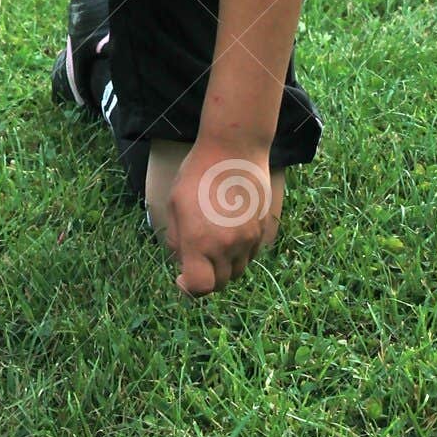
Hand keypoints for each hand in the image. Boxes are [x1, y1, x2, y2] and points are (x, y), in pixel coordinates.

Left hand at [164, 137, 273, 297]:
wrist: (234, 149)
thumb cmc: (198, 173)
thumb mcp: (175, 204)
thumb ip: (176, 238)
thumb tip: (182, 259)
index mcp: (199, 243)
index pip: (199, 287)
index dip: (189, 287)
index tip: (182, 276)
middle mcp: (226, 246)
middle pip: (220, 283)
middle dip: (207, 276)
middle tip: (197, 256)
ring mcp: (248, 239)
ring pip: (237, 270)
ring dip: (225, 265)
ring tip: (214, 241)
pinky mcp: (262, 229)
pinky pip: (251, 253)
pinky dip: (240, 252)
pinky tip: (230, 231)